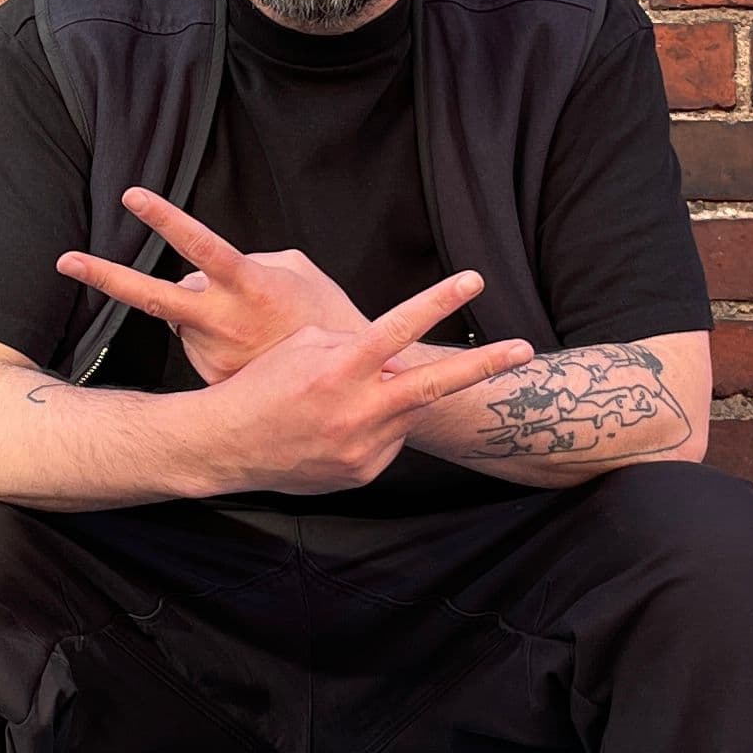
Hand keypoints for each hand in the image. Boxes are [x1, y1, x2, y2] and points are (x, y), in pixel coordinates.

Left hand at [58, 188, 368, 387]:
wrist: (346, 382)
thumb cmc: (322, 316)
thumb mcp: (297, 270)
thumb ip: (251, 258)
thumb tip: (207, 269)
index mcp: (249, 284)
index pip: (199, 245)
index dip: (164, 219)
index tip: (132, 196)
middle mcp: (223, 319)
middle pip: (153, 296)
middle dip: (106, 276)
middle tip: (66, 261)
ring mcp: (213, 351)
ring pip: (181, 317)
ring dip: (197, 311)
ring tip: (242, 322)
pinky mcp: (212, 376)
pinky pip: (196, 344)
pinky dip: (208, 338)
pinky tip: (241, 345)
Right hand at [191, 274, 532, 497]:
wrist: (226, 447)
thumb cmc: (260, 386)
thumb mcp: (302, 347)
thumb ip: (352, 343)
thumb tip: (389, 348)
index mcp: (340, 369)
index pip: (399, 327)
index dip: (439, 301)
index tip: (472, 279)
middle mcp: (357, 410)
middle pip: (434, 383)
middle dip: (484, 365)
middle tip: (525, 350)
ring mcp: (363, 447)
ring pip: (406, 412)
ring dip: (394, 399)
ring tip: (345, 401)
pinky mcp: (362, 473)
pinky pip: (386, 441)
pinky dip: (374, 427)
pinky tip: (336, 429)